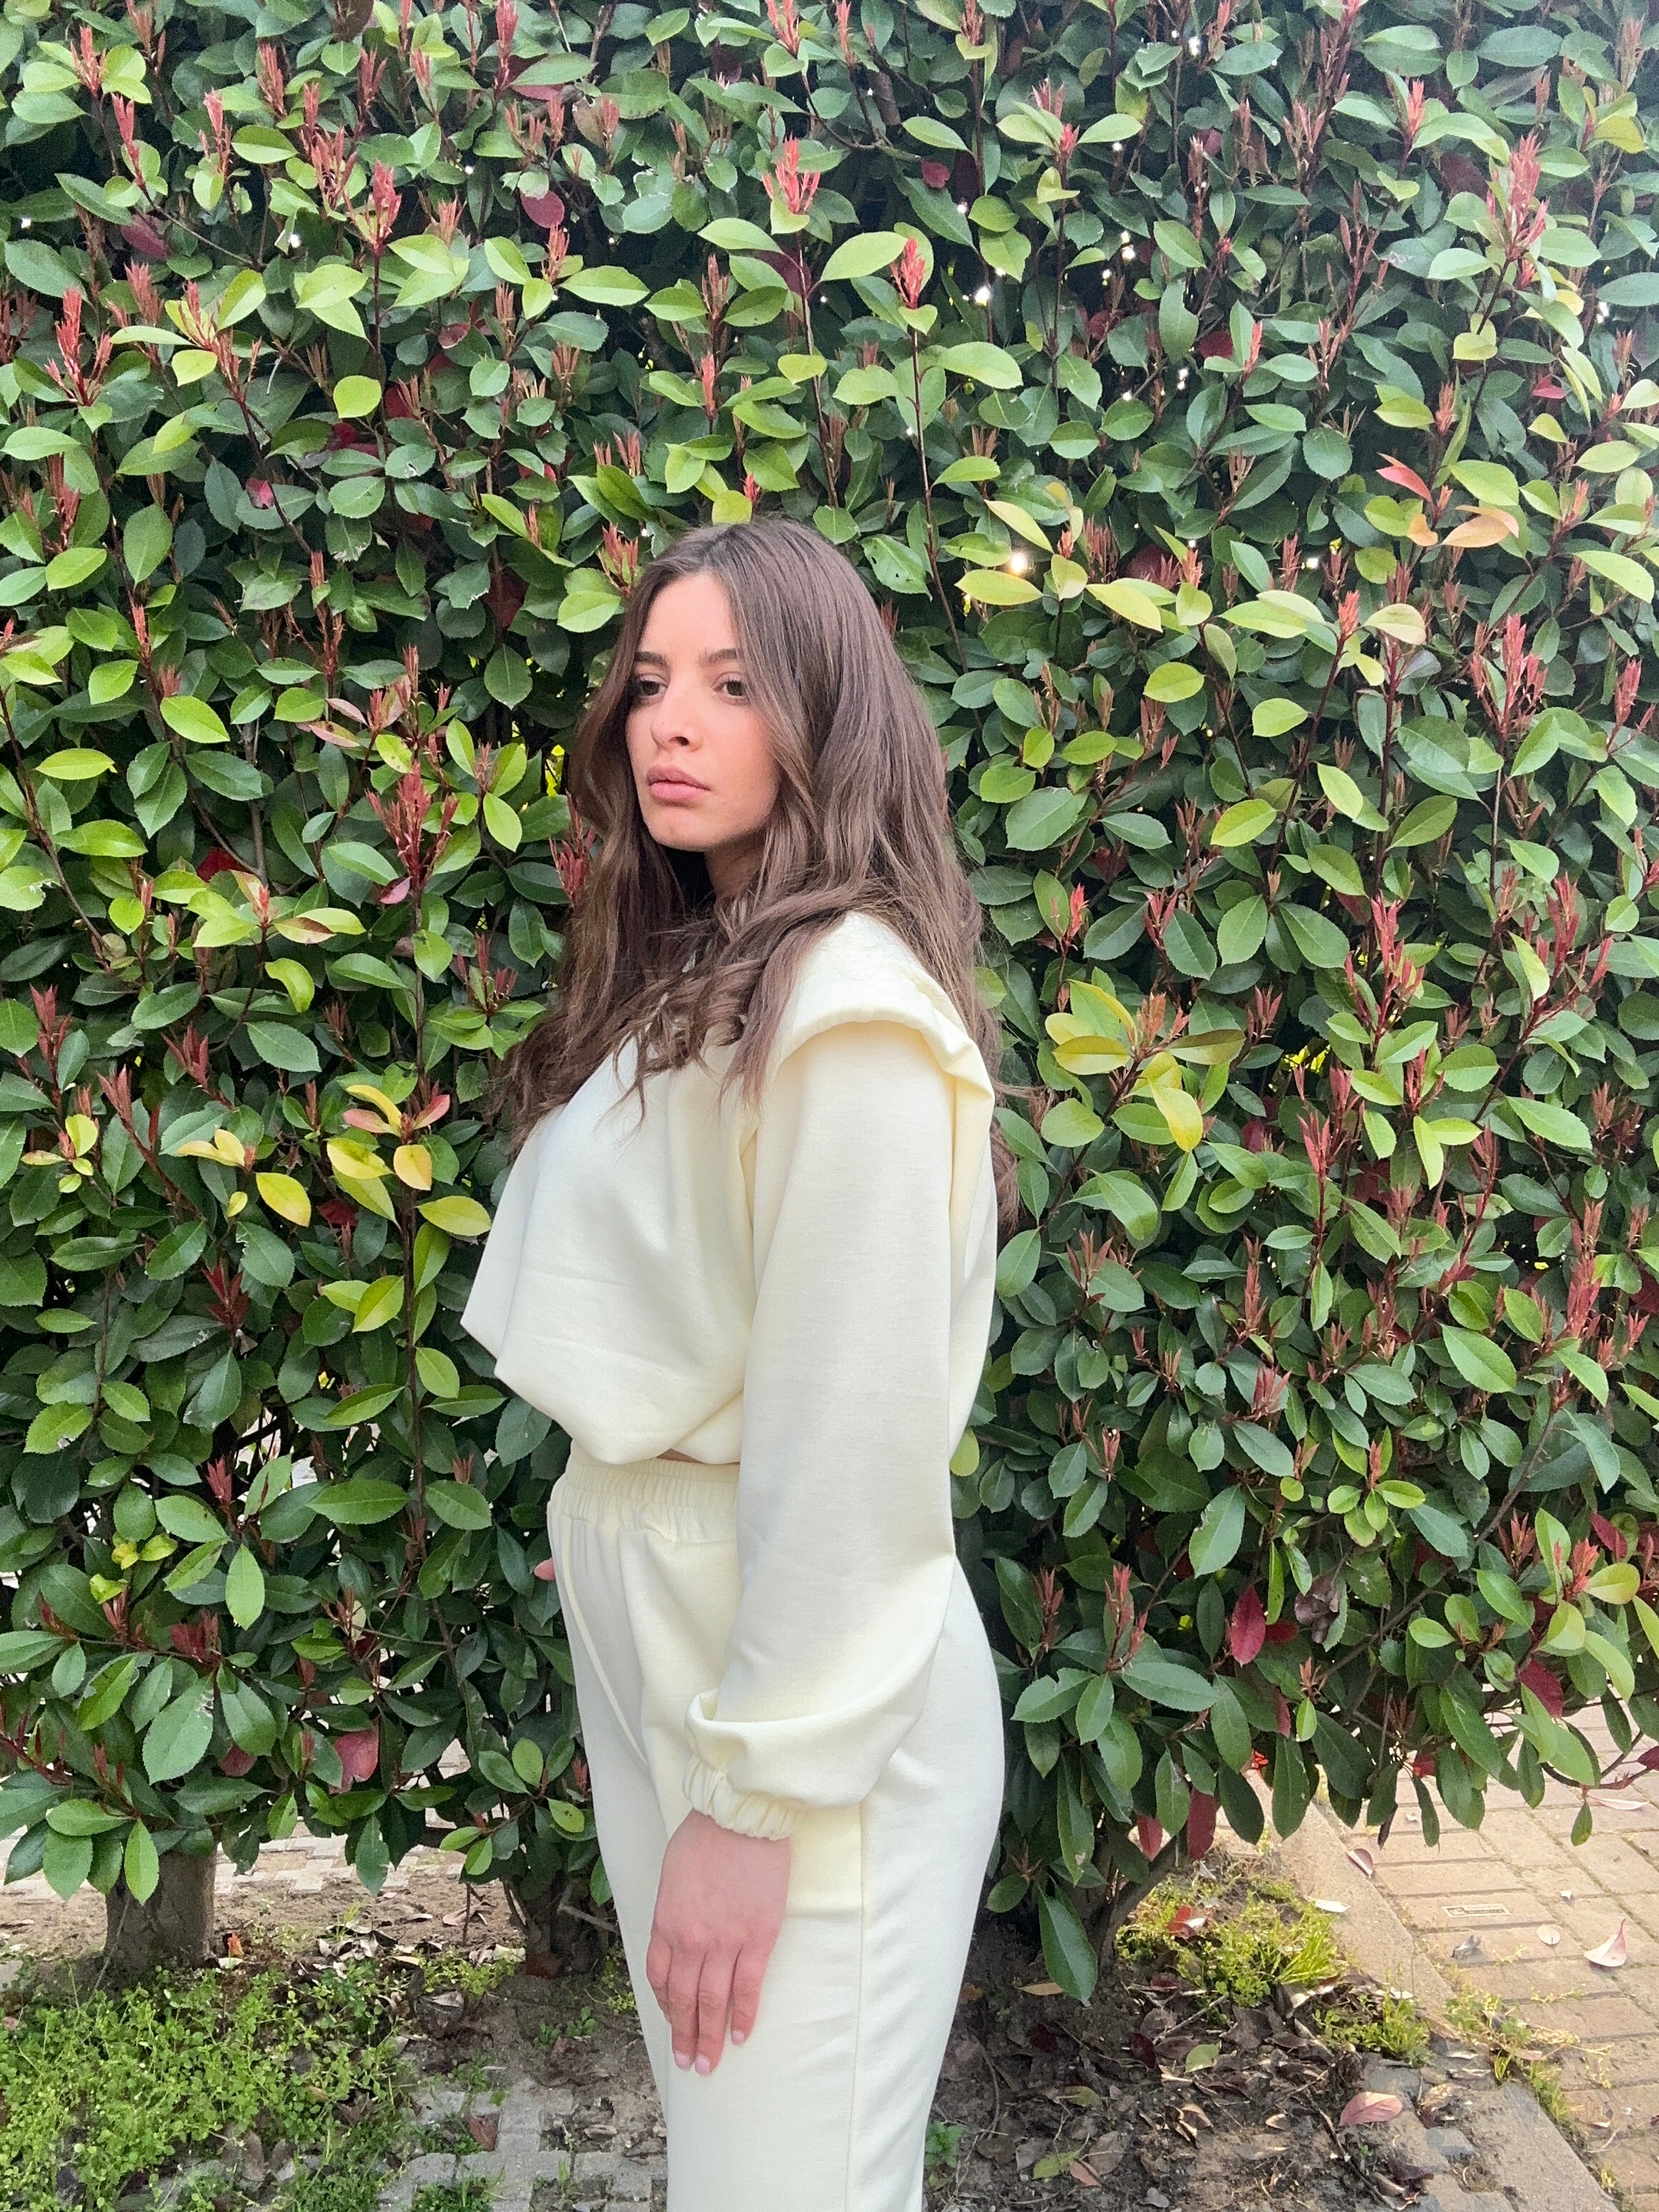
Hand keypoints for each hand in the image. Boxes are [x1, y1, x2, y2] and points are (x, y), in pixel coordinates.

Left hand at [646, 1808, 788, 2074]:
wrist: (740, 1817)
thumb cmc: (705, 1837)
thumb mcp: (672, 1875)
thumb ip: (672, 1912)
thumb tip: (677, 1938)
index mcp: (666, 1923)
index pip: (659, 1978)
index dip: (666, 2008)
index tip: (674, 2025)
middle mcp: (690, 1940)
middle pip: (683, 1999)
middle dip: (685, 2036)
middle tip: (689, 2064)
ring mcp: (724, 1942)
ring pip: (712, 2002)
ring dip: (709, 2038)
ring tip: (709, 2064)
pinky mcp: (757, 1938)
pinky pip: (747, 1988)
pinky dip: (742, 2016)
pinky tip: (740, 2036)